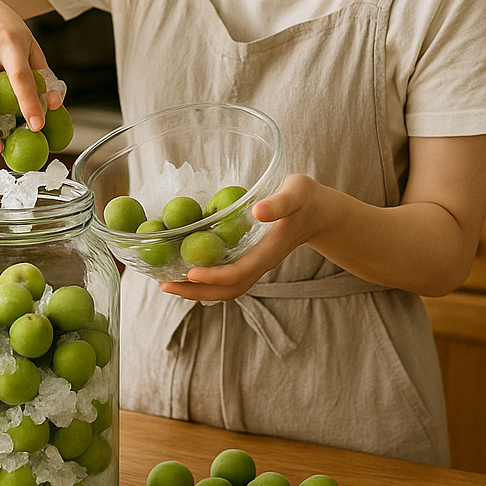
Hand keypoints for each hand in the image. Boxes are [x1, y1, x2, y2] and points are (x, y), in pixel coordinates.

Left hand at [160, 174, 321, 300]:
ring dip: (198, 290)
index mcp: (269, 252)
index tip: (190, 274)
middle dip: (197, 292)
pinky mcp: (251, 259)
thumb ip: (279, 203)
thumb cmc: (307, 199)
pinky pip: (227, 277)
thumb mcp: (296, 193)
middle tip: (165, 286)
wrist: (320, 213)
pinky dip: (206, 278)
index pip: (239, 273)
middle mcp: (261, 264)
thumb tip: (257, 211)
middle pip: (228, 290)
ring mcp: (256, 264)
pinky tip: (186, 267)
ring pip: (227, 287)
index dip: (214, 277)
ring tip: (168, 282)